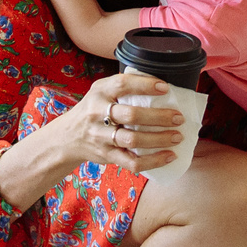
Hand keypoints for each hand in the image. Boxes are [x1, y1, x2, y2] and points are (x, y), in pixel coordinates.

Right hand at [44, 71, 187, 179]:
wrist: (68, 137)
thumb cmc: (93, 110)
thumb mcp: (101, 91)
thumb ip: (123, 87)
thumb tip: (161, 86)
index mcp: (100, 92)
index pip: (122, 84)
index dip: (145, 85)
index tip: (165, 88)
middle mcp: (98, 113)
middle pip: (131, 115)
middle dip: (159, 117)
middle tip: (178, 117)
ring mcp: (101, 137)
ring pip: (133, 139)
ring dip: (159, 139)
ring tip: (177, 136)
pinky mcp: (107, 155)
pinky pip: (132, 162)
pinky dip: (153, 161)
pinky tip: (169, 156)